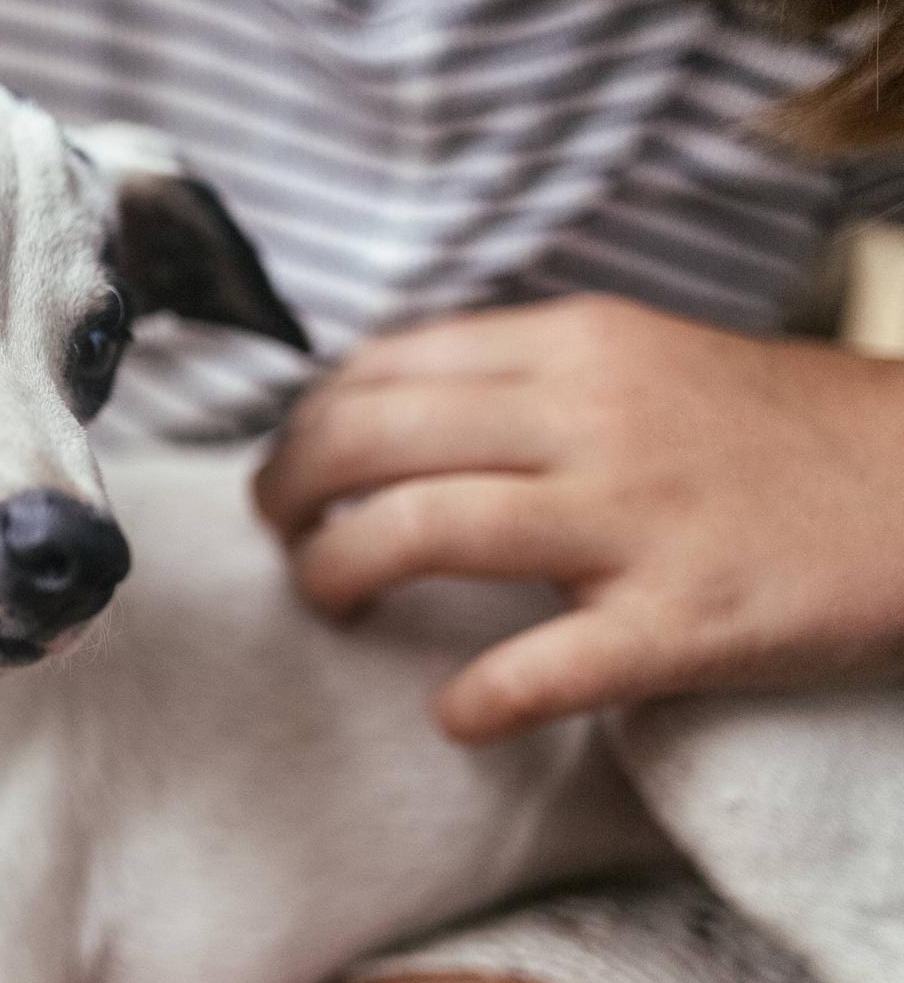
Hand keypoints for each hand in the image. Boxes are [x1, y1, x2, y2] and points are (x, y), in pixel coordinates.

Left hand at [255, 295, 903, 742]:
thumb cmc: (781, 428)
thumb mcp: (645, 359)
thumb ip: (525, 378)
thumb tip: (392, 410)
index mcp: (575, 345)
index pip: (383, 365)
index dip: (307, 420)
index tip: (293, 465)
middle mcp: (591, 416)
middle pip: (371, 438)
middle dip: (290, 491)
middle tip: (278, 535)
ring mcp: (637, 517)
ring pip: (423, 528)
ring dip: (338, 571)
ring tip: (327, 601)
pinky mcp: (688, 620)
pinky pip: (543, 668)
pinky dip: (476, 700)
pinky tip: (456, 714)